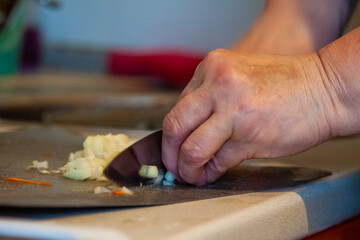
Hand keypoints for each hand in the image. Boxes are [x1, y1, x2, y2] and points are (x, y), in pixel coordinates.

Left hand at [162, 49, 338, 185]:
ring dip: (187, 169)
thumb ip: (210, 98)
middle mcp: (218, 86)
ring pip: (192, 149)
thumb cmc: (284, 85)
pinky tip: (210, 174)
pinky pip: (218, 162)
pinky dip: (210, 172)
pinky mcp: (249, 137)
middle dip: (170, 153)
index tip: (173, 146)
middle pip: (174, 127)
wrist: (324, 89)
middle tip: (173, 165)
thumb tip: (187, 130)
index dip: (173, 133)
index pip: (178, 107)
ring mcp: (233, 112)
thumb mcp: (236, 75)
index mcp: (212, 67)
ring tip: (190, 175)